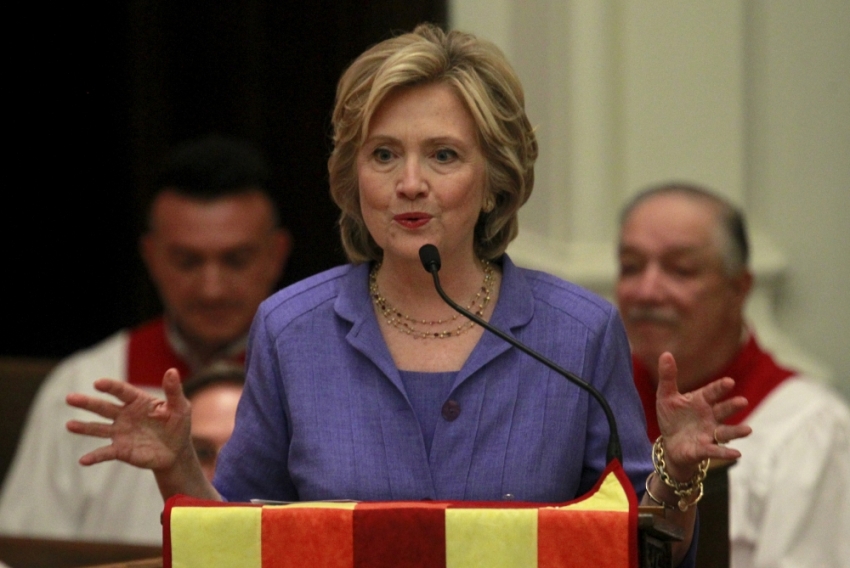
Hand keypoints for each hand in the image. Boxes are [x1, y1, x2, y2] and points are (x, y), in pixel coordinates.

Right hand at [66, 368, 192, 471]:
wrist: (176, 451)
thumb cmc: (178, 425)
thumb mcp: (180, 407)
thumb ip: (174, 391)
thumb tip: (172, 371)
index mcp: (138, 401)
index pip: (122, 391)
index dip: (110, 387)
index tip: (98, 383)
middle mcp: (125, 415)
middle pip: (103, 407)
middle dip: (87, 402)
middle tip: (69, 398)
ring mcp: (120, 433)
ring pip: (98, 428)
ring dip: (84, 427)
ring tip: (69, 425)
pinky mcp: (121, 450)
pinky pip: (105, 453)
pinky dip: (95, 456)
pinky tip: (83, 460)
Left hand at [655, 352, 751, 479]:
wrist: (670, 444)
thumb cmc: (672, 417)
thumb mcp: (666, 396)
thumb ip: (668, 377)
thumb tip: (665, 353)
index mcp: (701, 401)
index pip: (712, 392)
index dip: (720, 388)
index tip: (729, 382)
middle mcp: (710, 416)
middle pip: (723, 410)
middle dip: (732, 406)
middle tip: (742, 401)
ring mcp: (709, 433)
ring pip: (725, 431)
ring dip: (736, 431)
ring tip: (748, 430)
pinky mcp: (704, 449)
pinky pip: (716, 450)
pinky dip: (725, 452)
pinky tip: (736, 454)